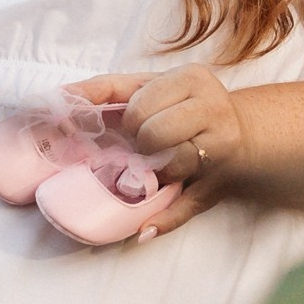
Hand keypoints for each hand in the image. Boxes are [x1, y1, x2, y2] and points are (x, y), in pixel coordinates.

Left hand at [68, 66, 245, 233]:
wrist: (246, 133)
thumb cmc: (185, 109)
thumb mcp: (153, 89)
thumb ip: (106, 89)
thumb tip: (56, 98)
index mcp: (191, 77)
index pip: (138, 106)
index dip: (128, 121)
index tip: (133, 125)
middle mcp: (212, 106)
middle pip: (151, 134)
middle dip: (141, 144)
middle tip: (148, 146)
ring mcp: (222, 142)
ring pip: (166, 165)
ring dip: (155, 172)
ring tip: (162, 164)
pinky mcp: (222, 180)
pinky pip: (182, 205)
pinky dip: (161, 219)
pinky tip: (146, 226)